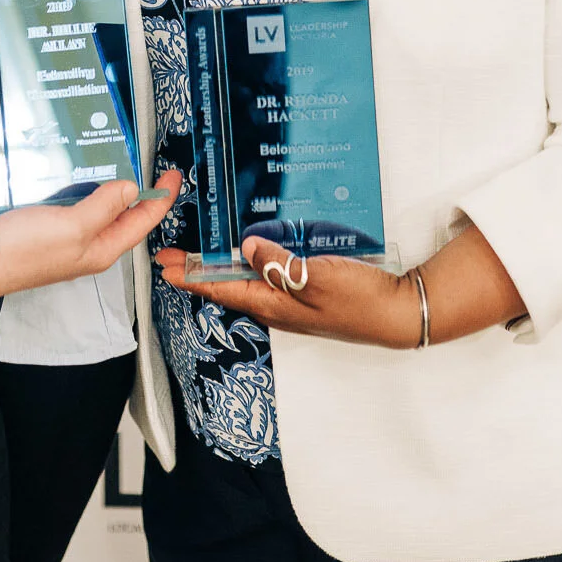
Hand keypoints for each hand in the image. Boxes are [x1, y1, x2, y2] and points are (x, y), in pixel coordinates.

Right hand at [0, 172, 181, 303]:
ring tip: (125, 165)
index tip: (174, 175)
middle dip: (142, 194)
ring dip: (114, 190)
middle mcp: (88, 246)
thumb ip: (104, 207)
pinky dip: (87, 189)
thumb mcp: (72, 226)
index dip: (162, 198)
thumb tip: (130, 189)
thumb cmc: (22, 252)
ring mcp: (68, 239)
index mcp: (101, 249)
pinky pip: (78, 206)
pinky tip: (83, 175)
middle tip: (154, 168)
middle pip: (125, 218)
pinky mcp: (48, 229)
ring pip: (101, 211)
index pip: (143, 221)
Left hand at [156, 234, 421, 348]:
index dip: (191, 276)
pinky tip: (254, 250)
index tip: (164, 265)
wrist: (397, 313)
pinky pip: (270, 277)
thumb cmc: (359, 300)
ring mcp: (293, 302)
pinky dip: (253, 263)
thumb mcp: (316, 279)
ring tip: (204, 251)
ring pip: (248, 282)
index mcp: (273, 305)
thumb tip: (244, 248)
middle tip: (173, 255)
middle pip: (229, 287)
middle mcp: (277, 306)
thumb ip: (278, 264)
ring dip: (224, 267)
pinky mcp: (308, 293)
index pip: (221, 290)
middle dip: (200, 271)